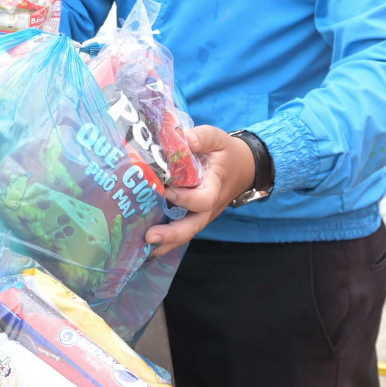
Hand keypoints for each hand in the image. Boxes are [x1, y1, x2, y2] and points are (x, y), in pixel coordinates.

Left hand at [146, 125, 255, 256]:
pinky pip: (182, 231)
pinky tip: (144, 244)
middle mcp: (209, 206)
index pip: (203, 199)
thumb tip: (185, 139)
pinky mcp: (195, 216)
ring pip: (186, 233)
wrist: (244, 167)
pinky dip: (166, 240)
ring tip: (142, 248)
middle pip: (193, 226)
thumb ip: (203, 137)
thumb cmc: (226, 153)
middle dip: (172, 234)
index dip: (186, 198)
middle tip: (150, 237)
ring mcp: (203, 214)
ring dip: (166, 243)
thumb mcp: (217, 139)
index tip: (168, 192)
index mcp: (215, 187)